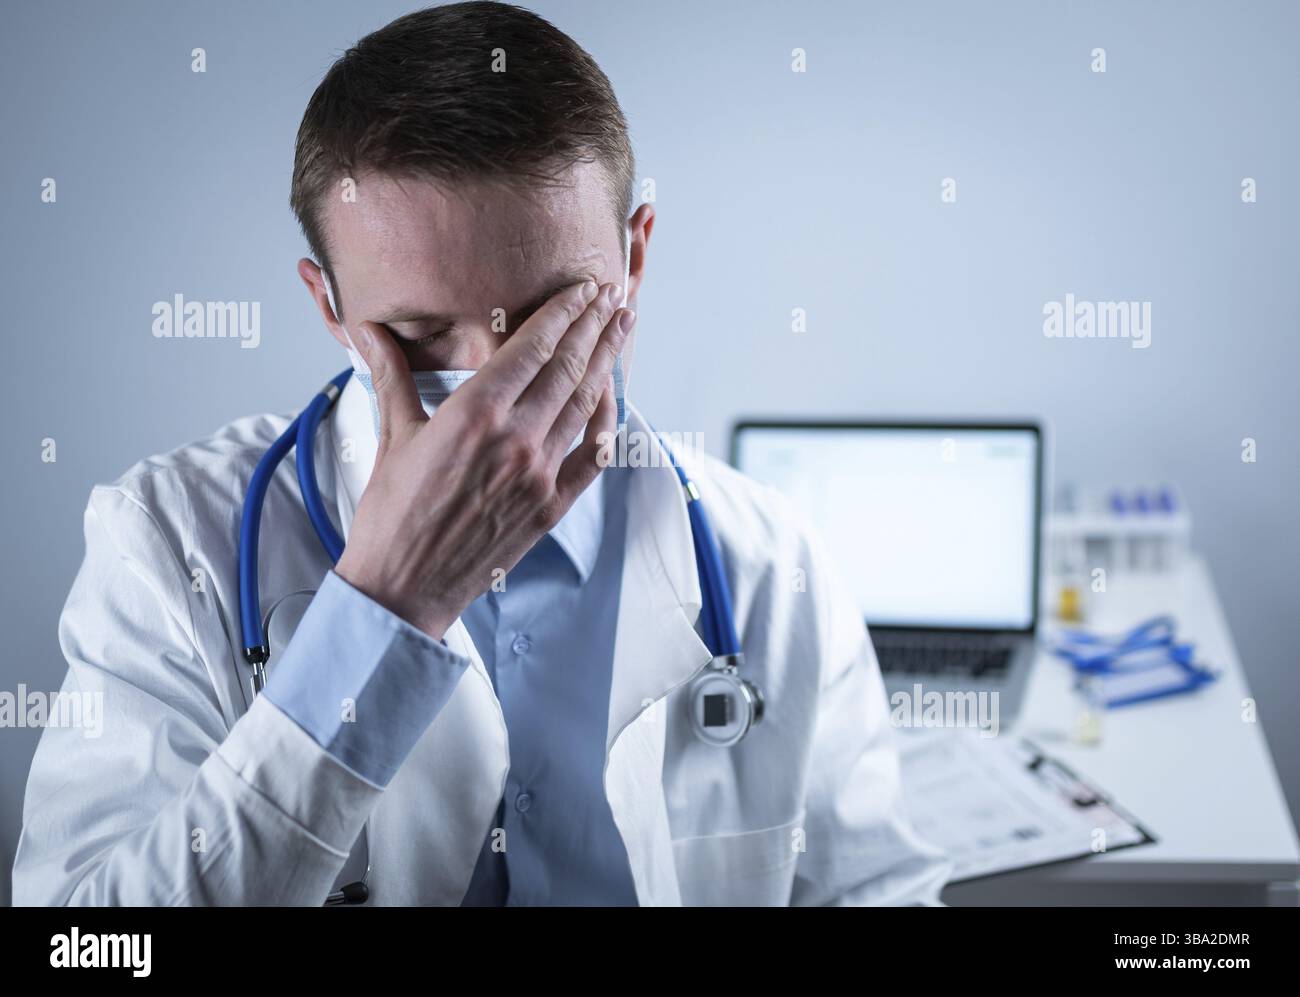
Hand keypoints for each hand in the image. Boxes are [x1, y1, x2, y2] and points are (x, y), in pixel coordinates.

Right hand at [333, 279, 635, 639]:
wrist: (403, 587)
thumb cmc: (391, 515)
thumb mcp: (393, 435)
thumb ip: (391, 374)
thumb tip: (368, 328)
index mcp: (474, 414)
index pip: (532, 347)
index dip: (562, 312)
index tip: (580, 289)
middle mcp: (515, 439)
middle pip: (568, 367)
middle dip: (594, 326)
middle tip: (612, 295)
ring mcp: (539, 475)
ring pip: (586, 404)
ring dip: (608, 361)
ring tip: (622, 328)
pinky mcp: (551, 506)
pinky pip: (592, 455)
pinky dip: (606, 421)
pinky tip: (614, 396)